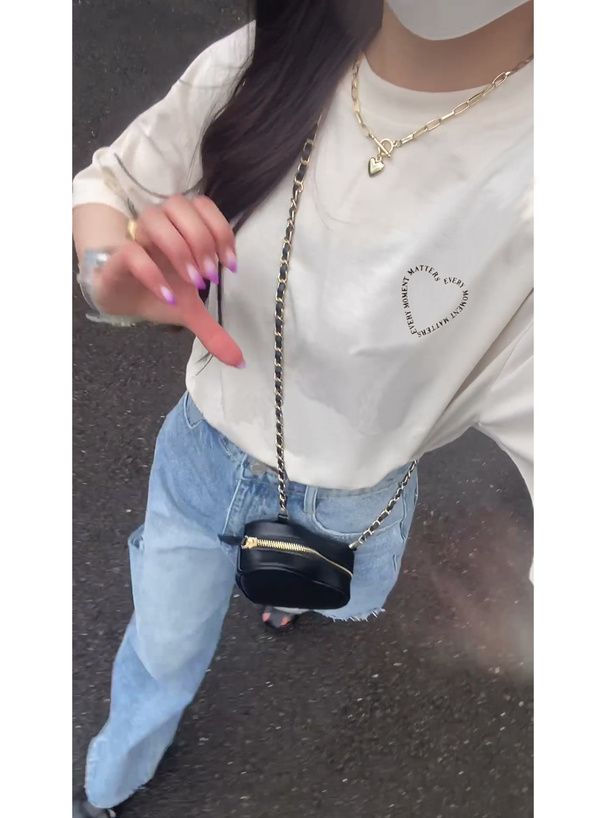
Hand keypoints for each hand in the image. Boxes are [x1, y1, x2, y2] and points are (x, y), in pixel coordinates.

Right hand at [93, 195, 243, 367]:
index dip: (220, 230)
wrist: (121, 300)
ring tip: (193, 283)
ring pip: (155, 220)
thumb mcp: (190, 312)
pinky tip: (169, 297)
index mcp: (181, 229)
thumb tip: (239, 361)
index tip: (231, 264)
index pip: (203, 206)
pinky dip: (153, 273)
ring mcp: (137, 239)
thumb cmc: (158, 292)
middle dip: (202, 240)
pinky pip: (132, 253)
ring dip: (180, 249)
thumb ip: (214, 331)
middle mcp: (161, 226)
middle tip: (210, 277)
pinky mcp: (119, 257)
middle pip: (181, 206)